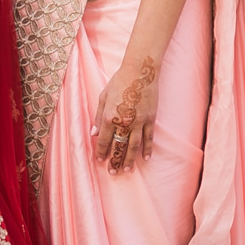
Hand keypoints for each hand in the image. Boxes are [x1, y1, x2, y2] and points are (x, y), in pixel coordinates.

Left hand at [92, 56, 157, 173]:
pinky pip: (148, 138)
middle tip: (112, 172)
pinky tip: (145, 158)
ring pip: (133, 146)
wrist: (140, 72)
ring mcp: (138, 122)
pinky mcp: (150, 119)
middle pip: (118, 146)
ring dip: (129, 159)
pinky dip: (147, 149)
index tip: (100, 160)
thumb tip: (94, 132)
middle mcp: (124, 122)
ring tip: (126, 170)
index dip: (102, 151)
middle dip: (114, 160)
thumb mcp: (103, 97)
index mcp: (110, 116)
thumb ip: (99, 116)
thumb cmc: (119, 81)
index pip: (104, 140)